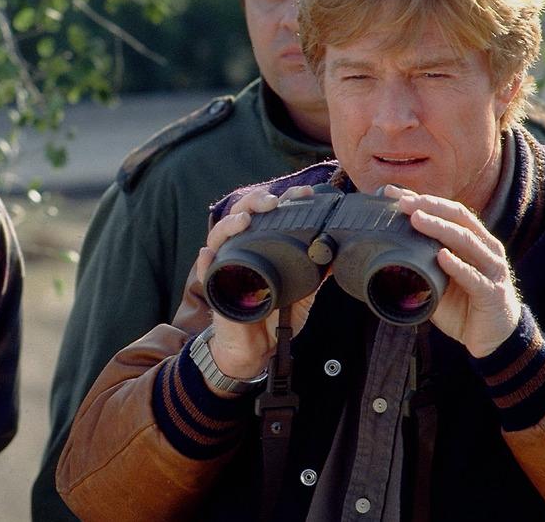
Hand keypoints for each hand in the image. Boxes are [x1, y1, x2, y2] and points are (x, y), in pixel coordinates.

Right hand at [195, 185, 319, 389]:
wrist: (255, 349)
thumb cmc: (273, 317)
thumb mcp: (301, 292)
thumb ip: (316, 273)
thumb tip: (338, 253)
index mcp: (263, 245)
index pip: (271, 213)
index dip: (286, 199)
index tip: (306, 194)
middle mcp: (242, 249)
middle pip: (242, 215)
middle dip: (255, 202)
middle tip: (273, 202)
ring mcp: (226, 266)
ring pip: (220, 236)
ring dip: (230, 225)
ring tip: (243, 221)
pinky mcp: (216, 287)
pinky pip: (206, 270)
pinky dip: (206, 261)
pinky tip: (209, 253)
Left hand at [385, 185, 520, 356]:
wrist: (492, 337)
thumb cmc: (463, 302)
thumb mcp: (437, 277)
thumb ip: (420, 260)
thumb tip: (383, 249)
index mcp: (473, 240)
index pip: (448, 211)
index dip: (423, 199)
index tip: (394, 193)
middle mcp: (486, 248)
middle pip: (459, 218)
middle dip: (430, 206)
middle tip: (404, 203)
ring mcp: (492, 269)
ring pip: (466, 241)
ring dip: (440, 228)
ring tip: (417, 220)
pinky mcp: (492, 293)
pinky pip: (473, 276)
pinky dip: (457, 265)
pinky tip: (441, 257)